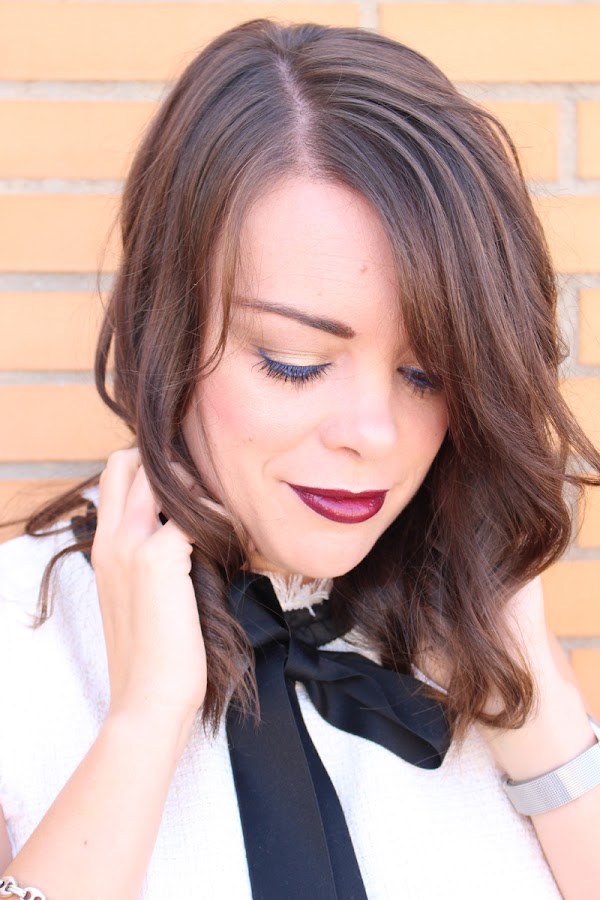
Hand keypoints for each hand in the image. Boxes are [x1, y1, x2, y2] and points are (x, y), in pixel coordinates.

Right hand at [91, 448, 206, 730]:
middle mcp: (110, 538)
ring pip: (158, 476)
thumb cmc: (152, 656)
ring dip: (194, 486)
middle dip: (166, 463)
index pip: (113, 477)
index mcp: (102, 547)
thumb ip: (147, 561)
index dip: (147, 470)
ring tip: (220, 516)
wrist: (148, 698)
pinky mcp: (159, 559)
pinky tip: (233, 542)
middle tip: (201, 493)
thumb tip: (186, 537)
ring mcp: (131, 546)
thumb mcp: (136, 598)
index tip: (185, 489)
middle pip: (125, 462)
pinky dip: (216, 518)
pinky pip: (192, 512)